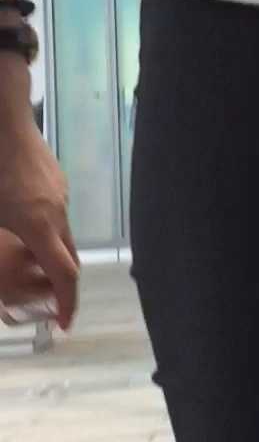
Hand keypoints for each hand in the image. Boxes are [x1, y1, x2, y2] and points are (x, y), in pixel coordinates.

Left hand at [0, 67, 78, 330]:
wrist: (4, 118)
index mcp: (39, 226)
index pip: (64, 275)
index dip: (67, 303)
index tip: (63, 324)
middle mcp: (57, 214)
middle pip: (69, 258)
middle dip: (61, 284)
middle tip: (45, 301)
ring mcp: (60, 194)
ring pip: (63, 235)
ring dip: (51, 254)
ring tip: (28, 261)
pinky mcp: (56, 180)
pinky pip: (57, 215)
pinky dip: (47, 231)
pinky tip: (23, 222)